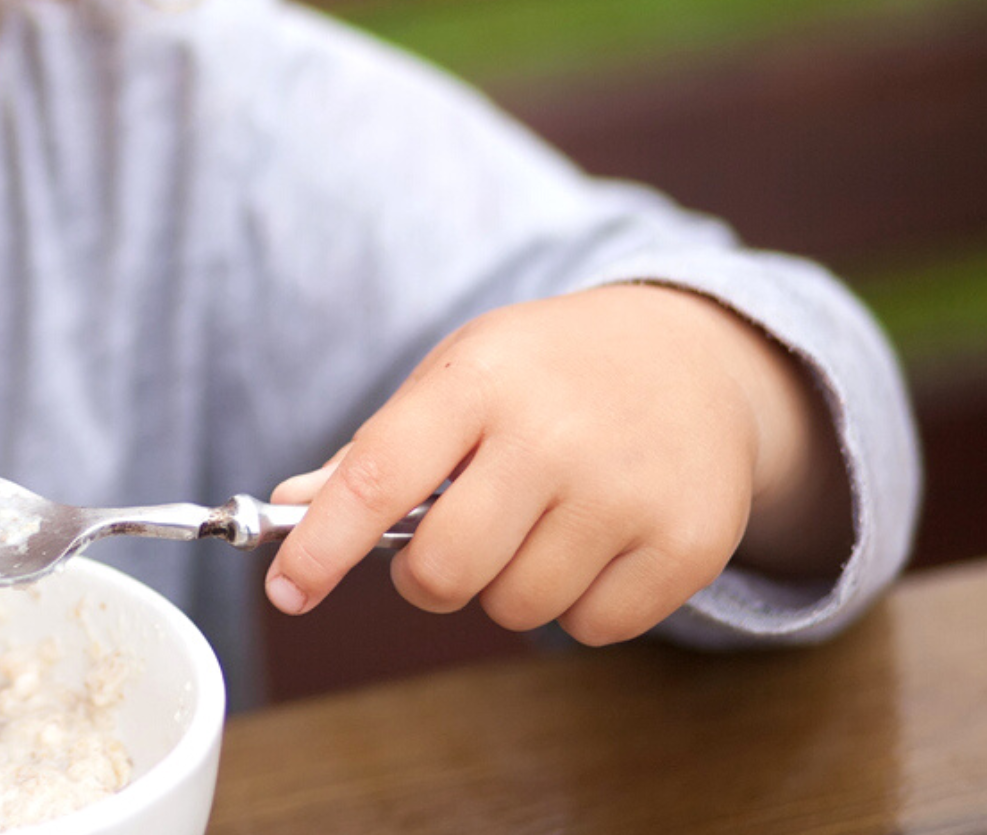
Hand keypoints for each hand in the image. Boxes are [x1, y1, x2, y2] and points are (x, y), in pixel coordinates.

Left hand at [264, 284, 849, 644]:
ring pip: (516, 609)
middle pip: (444, 571)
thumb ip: (376, 450)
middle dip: (427, 578)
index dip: (322, 545)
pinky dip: (580, 604)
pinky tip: (598, 541)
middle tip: (450, 543)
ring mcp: (626, 492)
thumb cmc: (549, 373)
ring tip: (540, 524)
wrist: (698, 358)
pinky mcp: (686, 544)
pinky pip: (590, 628)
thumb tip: (292, 509)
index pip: (378, 476)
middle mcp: (553, 434)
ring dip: (508, 588)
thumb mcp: (459, 377)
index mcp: (479, 379)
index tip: (287, 590)